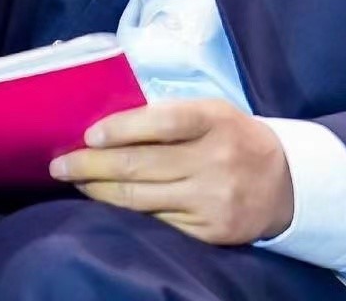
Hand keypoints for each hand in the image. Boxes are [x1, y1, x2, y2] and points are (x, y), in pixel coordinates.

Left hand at [48, 99, 294, 244]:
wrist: (285, 183)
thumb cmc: (234, 138)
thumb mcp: (213, 113)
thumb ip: (171, 116)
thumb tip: (109, 126)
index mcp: (215, 121)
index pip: (163, 122)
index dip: (123, 128)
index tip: (89, 134)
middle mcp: (214, 160)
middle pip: (141, 165)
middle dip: (92, 165)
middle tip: (60, 164)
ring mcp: (211, 200)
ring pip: (140, 198)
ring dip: (99, 190)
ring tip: (75, 182)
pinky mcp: (208, 231)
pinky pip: (156, 221)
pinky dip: (126, 212)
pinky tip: (107, 202)